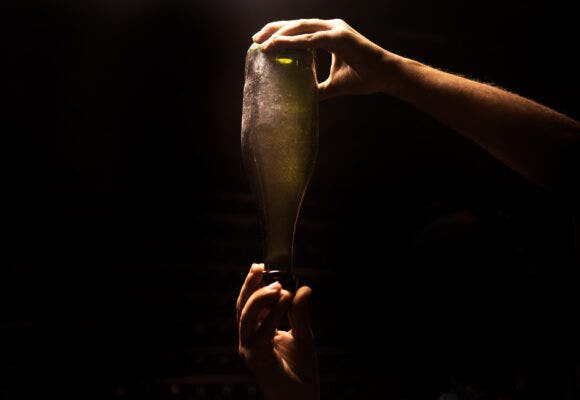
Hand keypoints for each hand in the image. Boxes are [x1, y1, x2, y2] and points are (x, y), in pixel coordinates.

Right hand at [236, 263, 318, 399]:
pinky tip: (284, 300)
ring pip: (246, 316)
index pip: (250, 303)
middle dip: (250, 285)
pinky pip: (261, 331)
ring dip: (261, 297)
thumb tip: (304, 288)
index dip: (252, 284)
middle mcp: (250, 339)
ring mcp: (250, 349)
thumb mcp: (304, 336)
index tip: (261, 265)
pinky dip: (273, 314)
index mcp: (258, 332)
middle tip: (261, 268)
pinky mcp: (256, 358)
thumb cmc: (301, 372)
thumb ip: (301, 314)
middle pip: (243, 306)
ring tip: (278, 286)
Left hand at [252, 18, 391, 99]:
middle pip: (296, 24)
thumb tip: (303, 98)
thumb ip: (318, 88)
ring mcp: (335, 29)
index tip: (262, 42)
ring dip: (279, 34)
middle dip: (274, 30)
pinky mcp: (340, 37)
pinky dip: (293, 42)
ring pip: (301, 28)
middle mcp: (331, 27)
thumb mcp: (334, 84)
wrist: (385, 77)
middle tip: (255, 40)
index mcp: (329, 34)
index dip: (280, 34)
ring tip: (262, 43)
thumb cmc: (363, 78)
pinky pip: (311, 39)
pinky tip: (278, 45)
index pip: (299, 30)